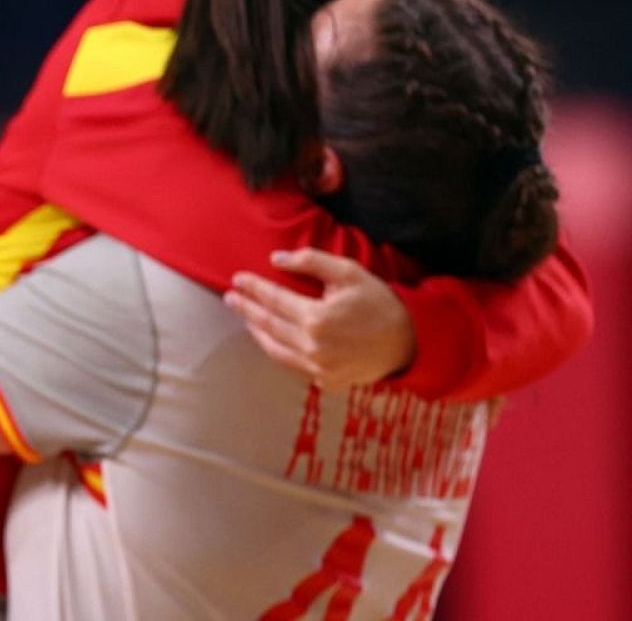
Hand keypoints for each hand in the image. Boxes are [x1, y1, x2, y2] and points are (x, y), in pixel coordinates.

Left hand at [225, 248, 415, 389]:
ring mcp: (318, 368)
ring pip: (275, 350)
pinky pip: (294, 365)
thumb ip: (310, 262)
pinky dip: (279, 351)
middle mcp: (313, 347)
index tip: (237, 279)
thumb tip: (275, 258)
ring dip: (257, 333)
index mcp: (316, 318)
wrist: (409, 341)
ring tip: (246, 318)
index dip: (253, 288)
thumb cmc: (378, 302)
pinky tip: (272, 340)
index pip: (274, 300)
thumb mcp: (348, 272)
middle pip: (268, 326)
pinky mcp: (326, 381)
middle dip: (247, 309)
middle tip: (230, 298)